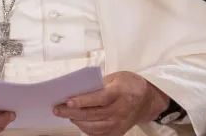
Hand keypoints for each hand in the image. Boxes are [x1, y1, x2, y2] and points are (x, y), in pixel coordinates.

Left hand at [53, 71, 169, 135]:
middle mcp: (120, 110)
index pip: (99, 99)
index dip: (82, 101)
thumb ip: (99, 83)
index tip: (68, 101)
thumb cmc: (130, 85)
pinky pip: (98, 134)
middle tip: (57, 109)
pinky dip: (86, 129)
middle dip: (71, 112)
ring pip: (93, 126)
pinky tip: (79, 122)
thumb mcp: (116, 76)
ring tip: (66, 114)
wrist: (147, 101)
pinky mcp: (118, 132)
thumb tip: (78, 89)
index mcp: (120, 93)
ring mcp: (119, 124)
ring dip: (77, 121)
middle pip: (92, 114)